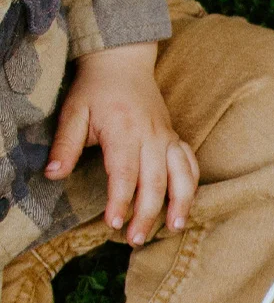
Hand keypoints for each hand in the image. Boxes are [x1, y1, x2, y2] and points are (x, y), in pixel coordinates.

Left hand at [46, 42, 195, 245]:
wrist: (122, 62)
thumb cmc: (95, 89)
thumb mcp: (73, 112)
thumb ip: (65, 144)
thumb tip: (53, 174)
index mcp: (123, 130)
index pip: (124, 173)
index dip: (120, 201)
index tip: (113, 223)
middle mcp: (151, 136)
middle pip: (155, 182)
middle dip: (148, 214)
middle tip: (135, 239)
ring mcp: (167, 138)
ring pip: (181, 176)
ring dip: (180, 204)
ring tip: (174, 227)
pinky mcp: (176, 139)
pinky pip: (191, 165)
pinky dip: (191, 187)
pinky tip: (186, 205)